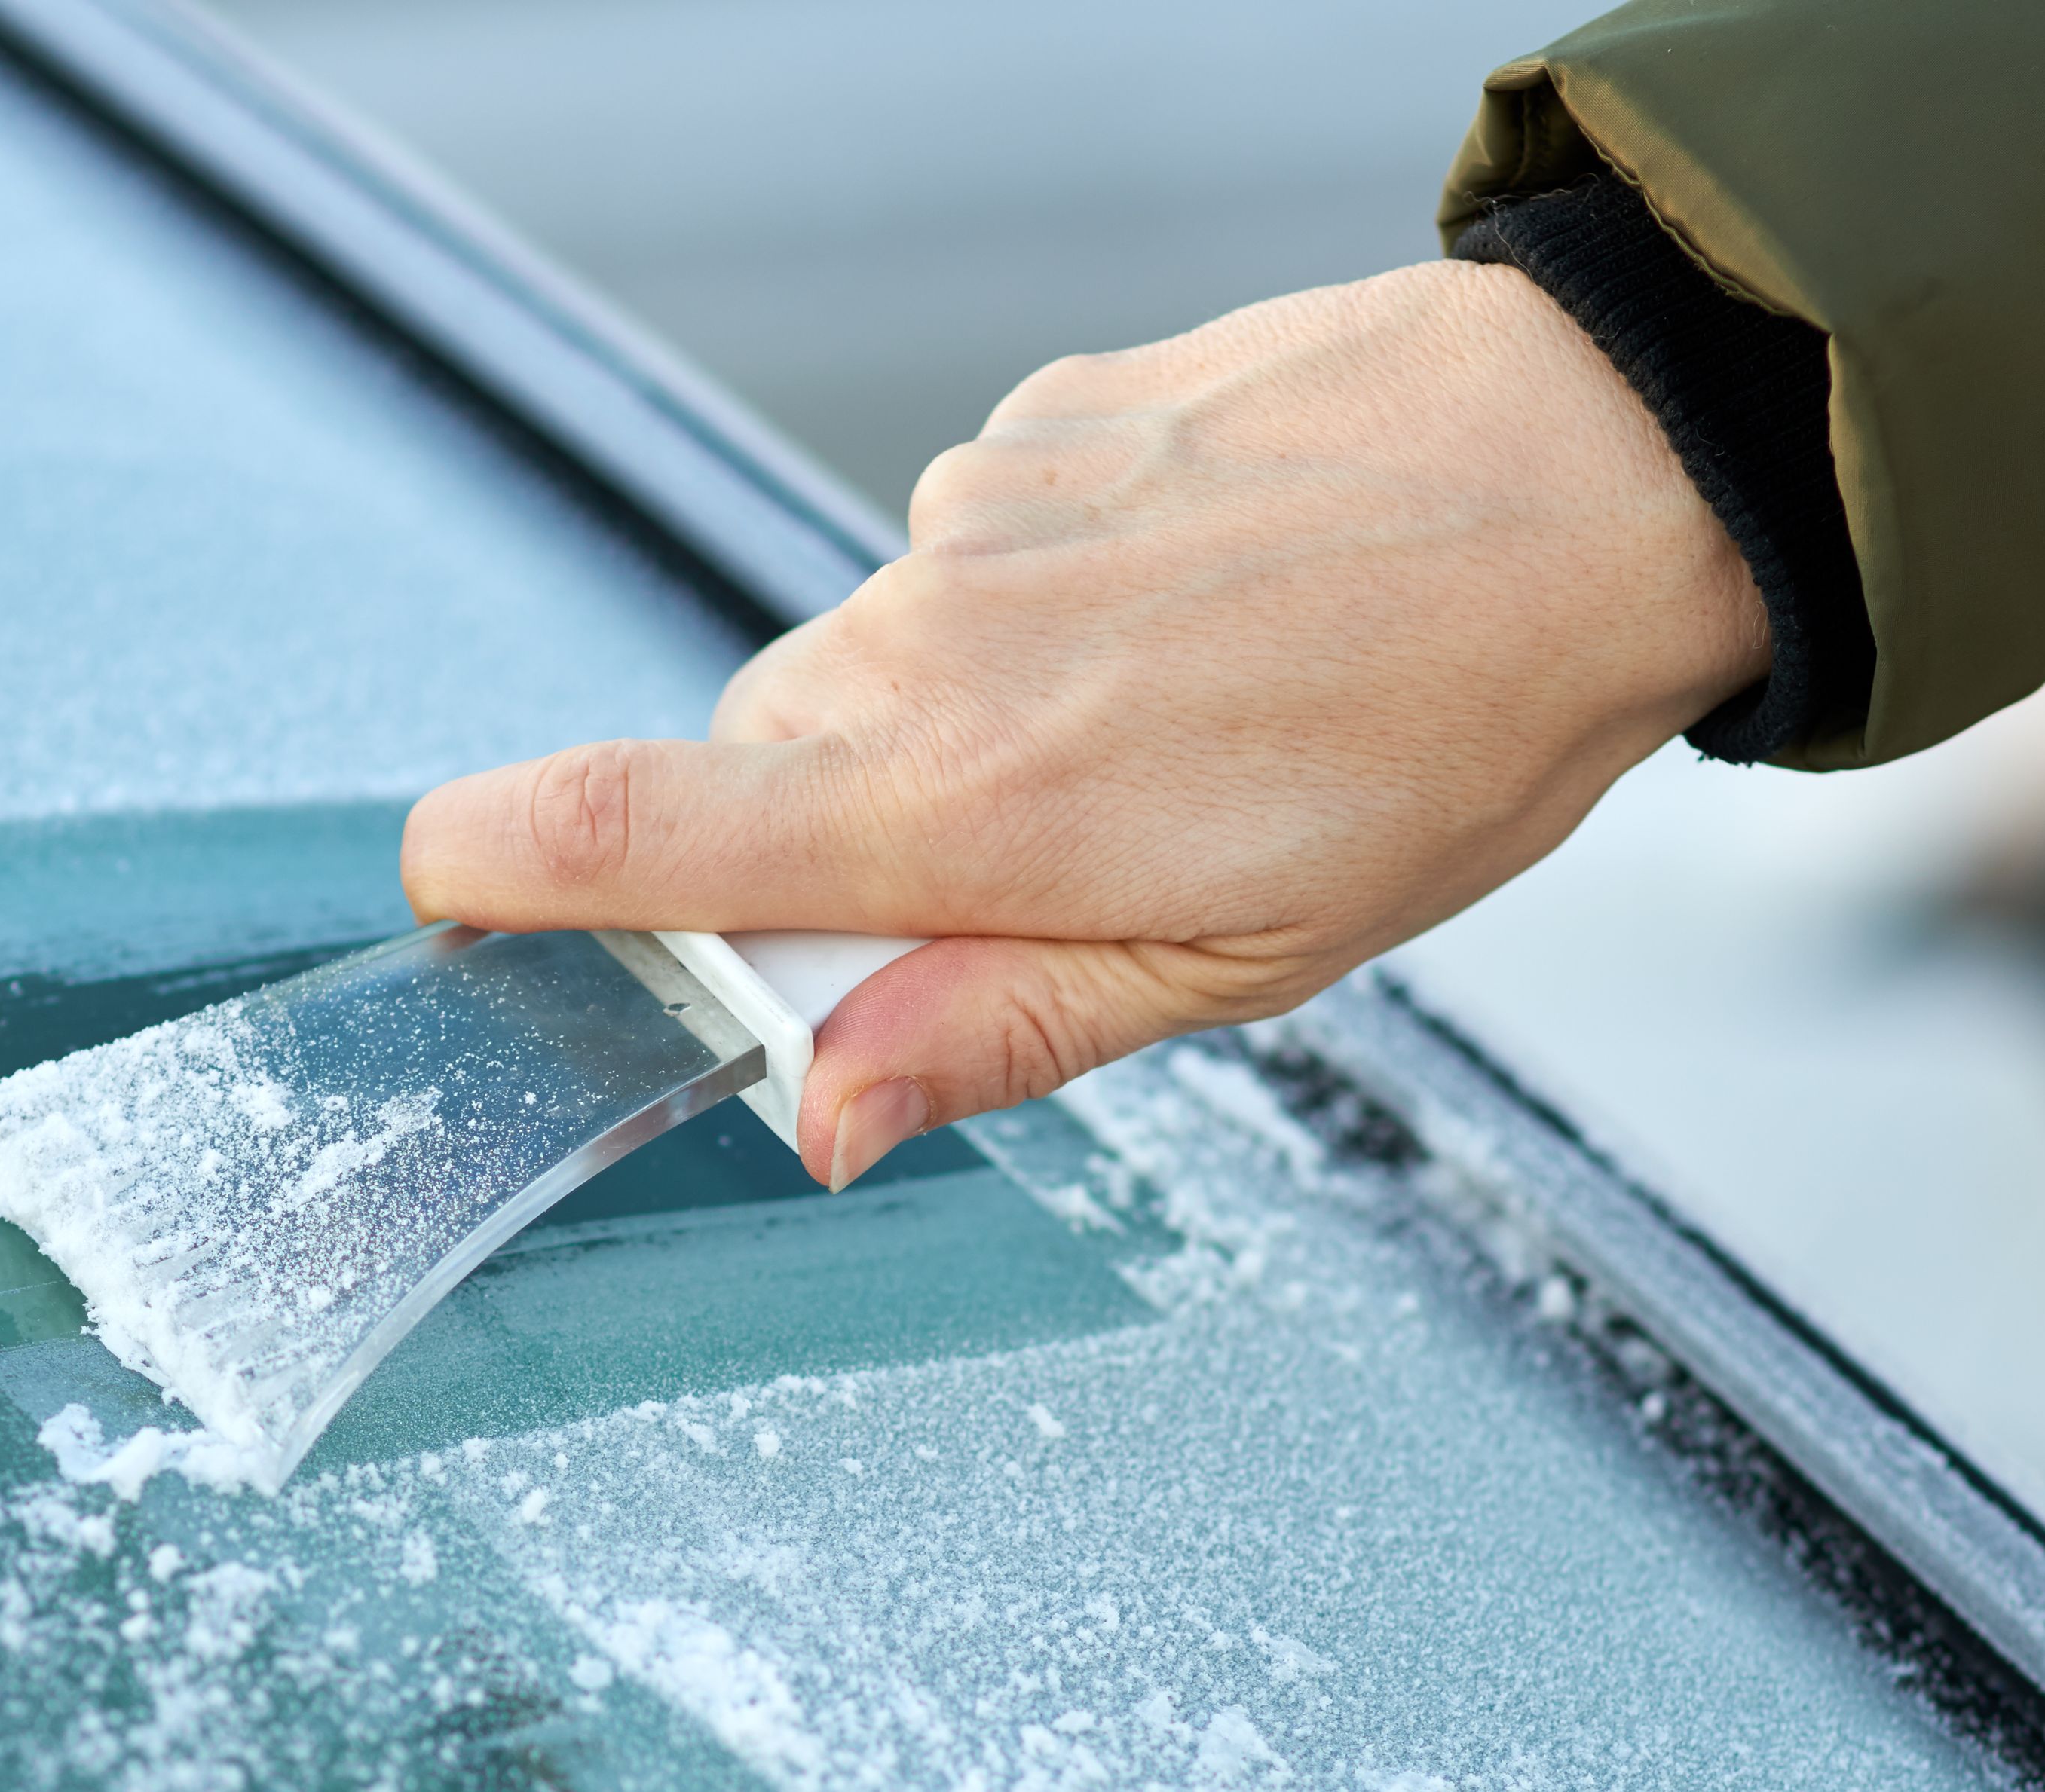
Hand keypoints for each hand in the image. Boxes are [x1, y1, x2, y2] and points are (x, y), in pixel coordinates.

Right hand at [401, 260, 1769, 1182]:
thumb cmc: (1439, 736)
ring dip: (964, 726)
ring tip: (1165, 732)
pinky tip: (1194, 618)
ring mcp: (976, 513)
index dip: (497, 872)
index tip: (454, 899)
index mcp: (959, 805)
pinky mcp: (1035, 423)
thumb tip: (817, 1116)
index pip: (631, 834)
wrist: (1590, 476)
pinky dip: (1042, 610)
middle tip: (1033, 878)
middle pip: (760, 771)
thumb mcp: (1231, 967)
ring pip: (874, 664)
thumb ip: (989, 1033)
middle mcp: (929, 642)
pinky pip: (972, 552)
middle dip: (839, 847)